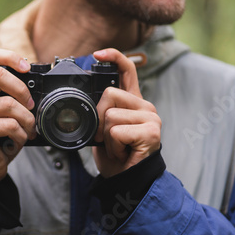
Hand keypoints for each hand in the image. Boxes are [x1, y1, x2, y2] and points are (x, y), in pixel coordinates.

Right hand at [0, 48, 35, 189]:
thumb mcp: (5, 112)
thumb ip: (12, 96)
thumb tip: (36, 87)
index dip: (9, 56)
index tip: (27, 66)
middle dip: (23, 92)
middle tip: (30, 107)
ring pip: (9, 104)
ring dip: (26, 120)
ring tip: (27, 130)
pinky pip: (9, 124)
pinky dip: (21, 134)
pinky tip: (17, 140)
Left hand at [92, 48, 161, 177]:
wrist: (128, 180)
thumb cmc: (117, 155)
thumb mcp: (104, 129)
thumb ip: (102, 111)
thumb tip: (83, 100)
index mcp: (133, 102)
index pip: (128, 70)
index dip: (114, 57)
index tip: (97, 54)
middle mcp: (145, 106)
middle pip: (110, 94)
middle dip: (98, 118)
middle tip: (107, 138)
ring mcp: (150, 119)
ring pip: (110, 115)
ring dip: (106, 137)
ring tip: (116, 147)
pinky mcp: (151, 132)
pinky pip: (116, 131)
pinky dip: (112, 146)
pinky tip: (122, 152)